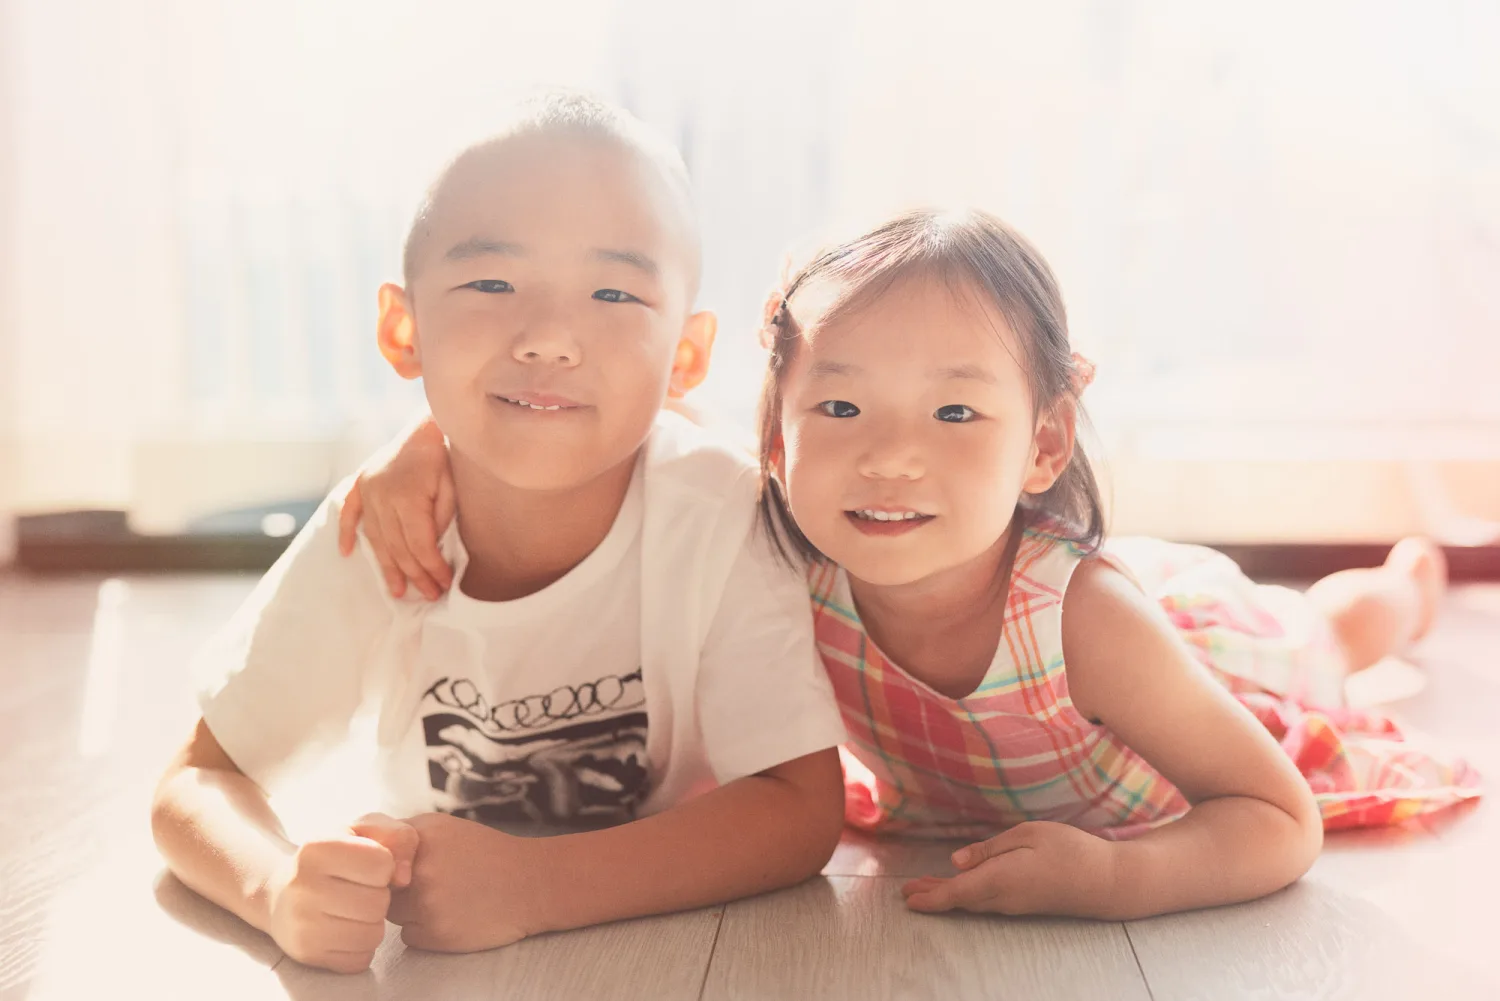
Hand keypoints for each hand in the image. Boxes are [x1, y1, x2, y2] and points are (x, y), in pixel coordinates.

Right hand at [263, 812, 419, 973]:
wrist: (279, 893)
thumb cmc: (332, 858)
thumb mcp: (363, 831)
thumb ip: (397, 837)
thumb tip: (404, 878)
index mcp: (317, 849)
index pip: (381, 864)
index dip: (384, 865)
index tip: (367, 866)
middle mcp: (302, 887)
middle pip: (378, 903)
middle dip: (379, 896)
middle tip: (361, 891)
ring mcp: (301, 925)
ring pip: (372, 934)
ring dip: (373, 923)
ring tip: (355, 910)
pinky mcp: (307, 954)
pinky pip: (360, 959)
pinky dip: (362, 947)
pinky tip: (347, 930)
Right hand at [337, 416, 455, 600]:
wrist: (426, 424)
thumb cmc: (446, 457)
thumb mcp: (452, 489)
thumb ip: (438, 521)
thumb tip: (429, 552)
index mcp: (407, 497)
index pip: (419, 545)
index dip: (431, 568)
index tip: (443, 585)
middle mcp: (381, 496)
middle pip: (397, 547)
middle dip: (414, 574)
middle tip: (428, 595)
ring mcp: (367, 489)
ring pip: (375, 538)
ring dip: (386, 566)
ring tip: (397, 590)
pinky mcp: (360, 482)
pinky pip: (349, 512)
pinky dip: (346, 533)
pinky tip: (347, 553)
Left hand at [387, 812, 548, 952]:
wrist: (530, 883)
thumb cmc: (485, 853)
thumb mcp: (443, 827)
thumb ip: (403, 835)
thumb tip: (364, 850)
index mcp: (420, 836)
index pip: (374, 855)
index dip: (387, 863)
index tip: (406, 865)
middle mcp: (420, 868)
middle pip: (381, 887)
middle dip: (400, 888)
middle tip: (435, 882)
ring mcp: (427, 903)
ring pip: (392, 914)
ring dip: (411, 911)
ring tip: (446, 898)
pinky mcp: (436, 934)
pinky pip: (408, 936)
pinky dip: (425, 930)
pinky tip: (452, 916)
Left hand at [901, 821, 1121, 918]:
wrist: (1108, 881)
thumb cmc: (1069, 850)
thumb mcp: (1027, 835)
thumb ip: (989, 849)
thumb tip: (956, 862)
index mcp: (1000, 879)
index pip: (956, 892)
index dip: (930, 897)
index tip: (907, 898)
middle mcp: (1004, 897)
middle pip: (960, 899)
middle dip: (932, 896)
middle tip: (907, 893)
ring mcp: (1016, 904)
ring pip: (973, 901)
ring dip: (948, 895)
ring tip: (926, 888)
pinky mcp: (1026, 903)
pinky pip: (988, 901)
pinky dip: (967, 895)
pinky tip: (963, 887)